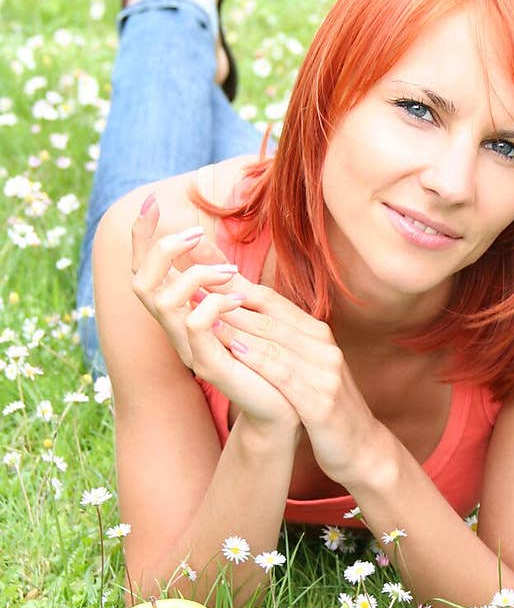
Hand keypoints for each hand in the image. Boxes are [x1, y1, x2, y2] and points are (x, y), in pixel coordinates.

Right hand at [130, 197, 298, 432]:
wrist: (280, 406)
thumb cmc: (261, 357)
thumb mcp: (239, 308)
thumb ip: (219, 278)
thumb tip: (201, 240)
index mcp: (181, 314)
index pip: (145, 271)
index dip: (141, 237)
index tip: (152, 201)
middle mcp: (176, 330)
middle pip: (139, 282)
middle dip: (160, 249)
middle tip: (196, 234)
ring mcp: (189, 349)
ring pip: (162, 301)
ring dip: (194, 276)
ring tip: (230, 271)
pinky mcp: (210, 365)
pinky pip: (195, 325)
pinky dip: (212, 304)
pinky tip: (238, 299)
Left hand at [208, 281, 384, 485]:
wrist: (362, 448)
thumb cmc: (326, 406)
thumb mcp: (308, 367)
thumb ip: (284, 341)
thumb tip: (246, 317)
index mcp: (318, 335)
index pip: (272, 301)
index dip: (236, 284)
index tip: (204, 269)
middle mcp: (323, 347)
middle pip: (269, 318)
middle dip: (228, 301)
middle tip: (192, 286)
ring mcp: (325, 373)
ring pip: (274, 343)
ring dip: (236, 327)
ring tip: (202, 315)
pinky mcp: (321, 403)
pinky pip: (285, 376)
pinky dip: (259, 361)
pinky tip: (234, 351)